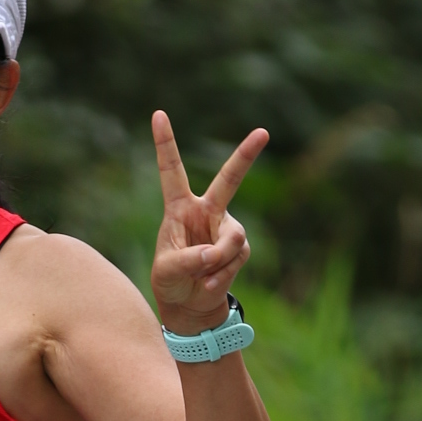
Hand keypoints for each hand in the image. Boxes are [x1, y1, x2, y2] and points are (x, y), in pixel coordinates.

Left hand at [149, 113, 267, 331]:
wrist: (189, 305)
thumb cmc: (170, 282)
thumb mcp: (167, 271)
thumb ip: (188, 259)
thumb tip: (214, 252)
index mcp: (178, 207)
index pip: (171, 170)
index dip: (165, 143)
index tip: (157, 114)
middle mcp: (205, 211)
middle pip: (229, 179)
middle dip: (246, 156)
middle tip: (263, 133)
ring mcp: (225, 228)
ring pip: (233, 235)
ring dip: (218, 258)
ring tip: (203, 275)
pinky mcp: (239, 249)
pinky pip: (236, 257)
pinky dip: (222, 274)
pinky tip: (209, 284)